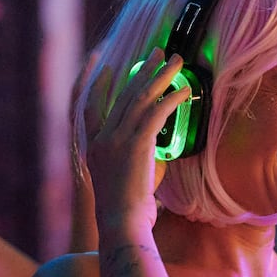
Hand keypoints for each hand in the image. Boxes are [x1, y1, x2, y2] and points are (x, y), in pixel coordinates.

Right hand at [84, 48, 190, 233]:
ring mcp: (116, 140)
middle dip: (143, 71)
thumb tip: (156, 143)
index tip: (109, 67)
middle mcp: (102, 138)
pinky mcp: (135, 144)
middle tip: (158, 52)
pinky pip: (155, 113)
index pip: (91, 106)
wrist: (121, 223)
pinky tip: (185, 91)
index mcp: (94, 146)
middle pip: (123, 95)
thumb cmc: (127, 210)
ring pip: (141, 98)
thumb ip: (137, 154)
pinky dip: (172, 99)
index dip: (98, 85)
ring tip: (176, 60)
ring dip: (161, 76)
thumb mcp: (125, 176)